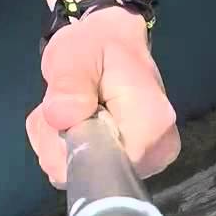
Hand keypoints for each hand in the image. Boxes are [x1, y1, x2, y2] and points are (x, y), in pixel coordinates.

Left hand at [25, 7, 178, 187]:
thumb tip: (63, 120)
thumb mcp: (74, 54)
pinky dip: (64, 148)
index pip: (100, 166)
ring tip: (69, 108)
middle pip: (89, 173)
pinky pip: (82, 171)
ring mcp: (146, 163)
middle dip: (60, 144)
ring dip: (59, 144)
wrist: (113, 41)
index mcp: (152, 126)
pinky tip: (72, 121)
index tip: (61, 113)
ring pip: (81, 174)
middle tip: (60, 106)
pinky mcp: (131, 165)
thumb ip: (68, 85)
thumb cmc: (97, 45)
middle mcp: (156, 152)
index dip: (67, 147)